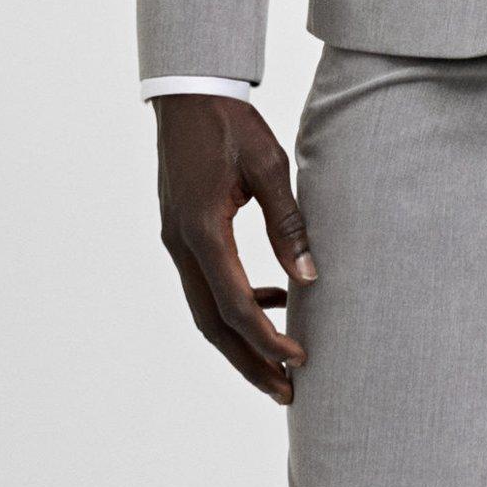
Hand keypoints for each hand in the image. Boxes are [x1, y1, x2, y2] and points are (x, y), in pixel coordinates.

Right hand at [154, 93, 315, 401]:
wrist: (188, 95)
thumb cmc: (231, 123)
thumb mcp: (268, 166)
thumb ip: (287, 223)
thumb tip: (310, 276)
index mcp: (202, 231)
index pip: (236, 304)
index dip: (267, 339)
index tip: (299, 360)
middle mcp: (182, 244)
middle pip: (213, 323)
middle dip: (249, 361)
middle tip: (286, 392)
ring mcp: (176, 240)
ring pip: (205, 308)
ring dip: (240, 338)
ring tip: (280, 358)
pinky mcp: (181, 232)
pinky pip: (206, 282)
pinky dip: (235, 301)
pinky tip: (272, 295)